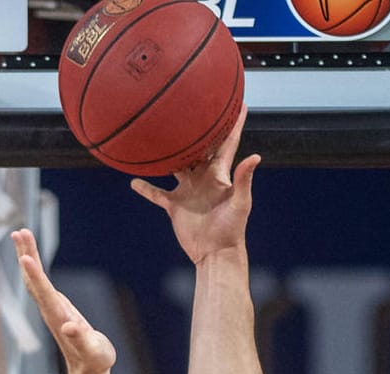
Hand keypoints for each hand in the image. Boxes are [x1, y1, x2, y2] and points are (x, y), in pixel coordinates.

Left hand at [13, 228, 115, 373]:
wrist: (88, 370)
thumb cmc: (95, 360)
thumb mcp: (94, 351)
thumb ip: (82, 340)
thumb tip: (69, 327)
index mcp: (58, 317)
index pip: (43, 293)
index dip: (34, 275)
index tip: (24, 257)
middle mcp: (50, 310)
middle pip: (33, 280)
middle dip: (26, 255)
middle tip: (19, 232)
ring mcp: (50, 308)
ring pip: (34, 279)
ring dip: (27, 255)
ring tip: (21, 234)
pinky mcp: (55, 306)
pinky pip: (40, 282)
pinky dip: (33, 266)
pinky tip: (30, 257)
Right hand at [130, 108, 259, 265]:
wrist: (215, 253)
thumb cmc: (232, 229)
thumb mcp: (240, 203)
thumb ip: (244, 180)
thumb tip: (256, 156)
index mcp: (219, 175)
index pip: (227, 143)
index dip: (233, 124)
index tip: (238, 104)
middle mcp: (202, 178)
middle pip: (197, 148)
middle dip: (196, 130)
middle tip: (189, 107)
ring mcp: (187, 191)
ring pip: (174, 166)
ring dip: (166, 153)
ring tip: (156, 135)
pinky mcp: (175, 206)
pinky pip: (157, 193)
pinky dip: (145, 188)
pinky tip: (133, 180)